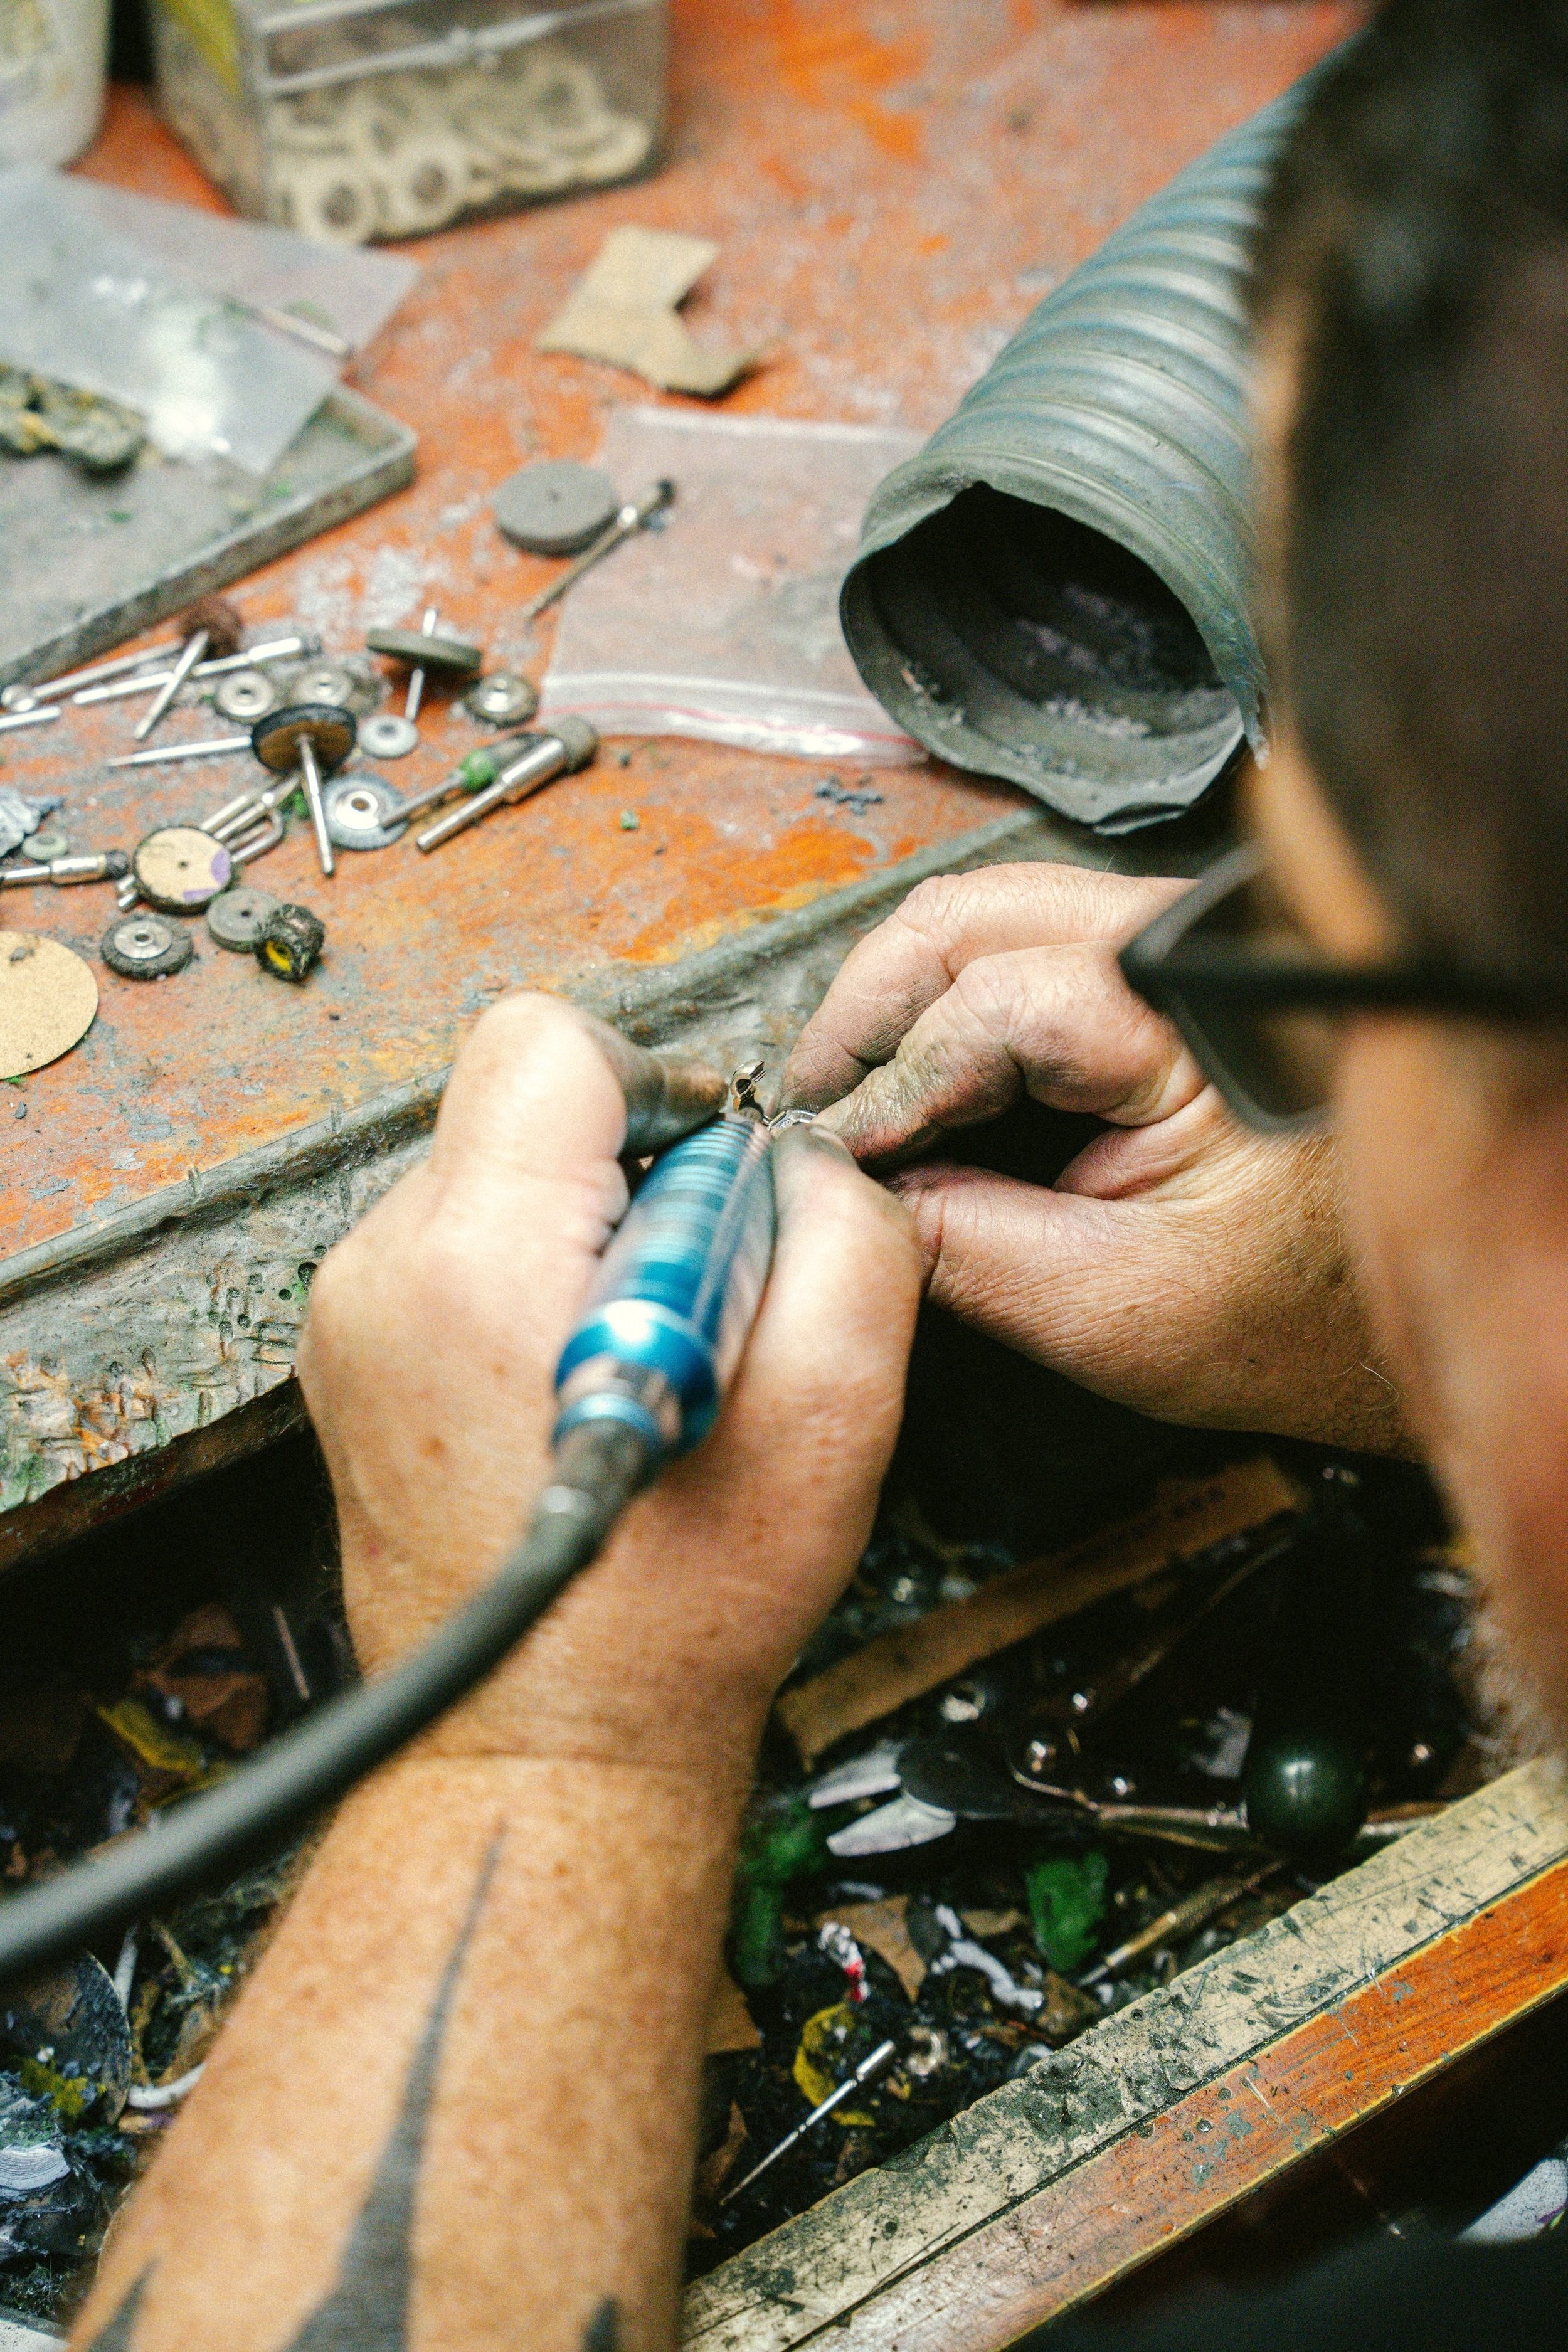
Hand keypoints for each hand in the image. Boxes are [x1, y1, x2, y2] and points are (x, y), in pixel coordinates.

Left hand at [298, 997, 922, 1778]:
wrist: (545, 1741)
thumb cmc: (670, 1615)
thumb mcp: (833, 1415)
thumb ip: (846, 1238)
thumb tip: (805, 1160)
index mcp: (483, 1263)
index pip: (550, 1044)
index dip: (664, 1087)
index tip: (710, 1189)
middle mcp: (388, 1272)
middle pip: (524, 1100)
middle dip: (635, 1169)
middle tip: (693, 1298)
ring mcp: (355, 1316)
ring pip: (497, 1170)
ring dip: (589, 1229)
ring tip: (639, 1356)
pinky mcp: (357, 1354)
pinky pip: (464, 1243)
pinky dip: (539, 1280)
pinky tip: (583, 1378)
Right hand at [781, 862, 1410, 1452]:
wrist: (1390, 1320)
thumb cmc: (1303, 1317)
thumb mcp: (1112, 1309)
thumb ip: (963, 1249)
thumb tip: (839, 1197)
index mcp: (1197, 1010)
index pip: (987, 1006)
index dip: (885, 1087)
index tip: (822, 1154)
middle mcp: (1186, 945)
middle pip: (968, 921)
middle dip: (868, 1013)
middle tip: (812, 1109)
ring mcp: (1170, 949)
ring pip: (984, 925)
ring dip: (900, 1009)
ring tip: (850, 1102)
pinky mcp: (1155, 978)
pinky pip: (1020, 958)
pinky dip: (948, 1017)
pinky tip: (914, 1089)